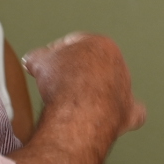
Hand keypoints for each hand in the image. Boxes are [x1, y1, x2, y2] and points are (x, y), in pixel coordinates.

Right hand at [23, 33, 144, 145]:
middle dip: (75, 74)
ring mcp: (125, 88)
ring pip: (110, 88)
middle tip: (55, 85)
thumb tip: (32, 60)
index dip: (55, 54)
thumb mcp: (40, 61)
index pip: (75, 44)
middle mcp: (119, 64)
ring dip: (94, 94)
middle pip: (93, 66)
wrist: (80, 110)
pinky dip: (121, 115)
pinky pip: (130, 112)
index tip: (44, 65)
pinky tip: (112, 119)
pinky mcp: (128, 112)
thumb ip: (38, 57)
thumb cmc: (62, 82)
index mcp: (101, 44)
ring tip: (71, 105)